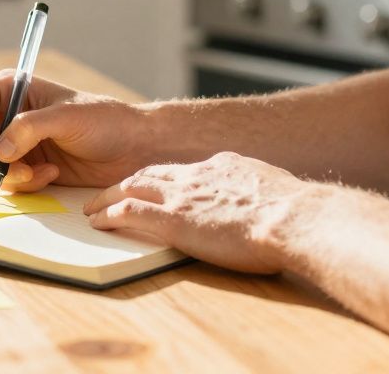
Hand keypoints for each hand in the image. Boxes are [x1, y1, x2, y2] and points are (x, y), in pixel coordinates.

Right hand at [0, 69, 159, 191]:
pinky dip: (24, 186)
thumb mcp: (67, 117)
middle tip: (23, 171)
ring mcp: (13, 143)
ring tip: (43, 173)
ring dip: (11, 177)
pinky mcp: (24, 166)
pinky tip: (52, 175)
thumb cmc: (105, 121)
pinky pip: (5, 183)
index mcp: (10, 89)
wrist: (130, 148)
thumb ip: (30, 128)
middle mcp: (5, 114)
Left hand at [84, 152, 310, 274]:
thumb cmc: (296, 214)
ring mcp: (182, 195)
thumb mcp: (276, 192)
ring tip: (92, 206)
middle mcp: (197, 174)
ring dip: (108, 196)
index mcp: (225, 167)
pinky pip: (129, 212)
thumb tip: (267, 205)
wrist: (294, 217)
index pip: (184, 169)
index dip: (165, 177)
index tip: (155, 183)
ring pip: (132, 187)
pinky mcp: (172, 220)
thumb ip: (260, 195)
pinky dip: (109, 214)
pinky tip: (97, 221)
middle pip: (150, 172)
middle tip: (110, 190)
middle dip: (127, 181)